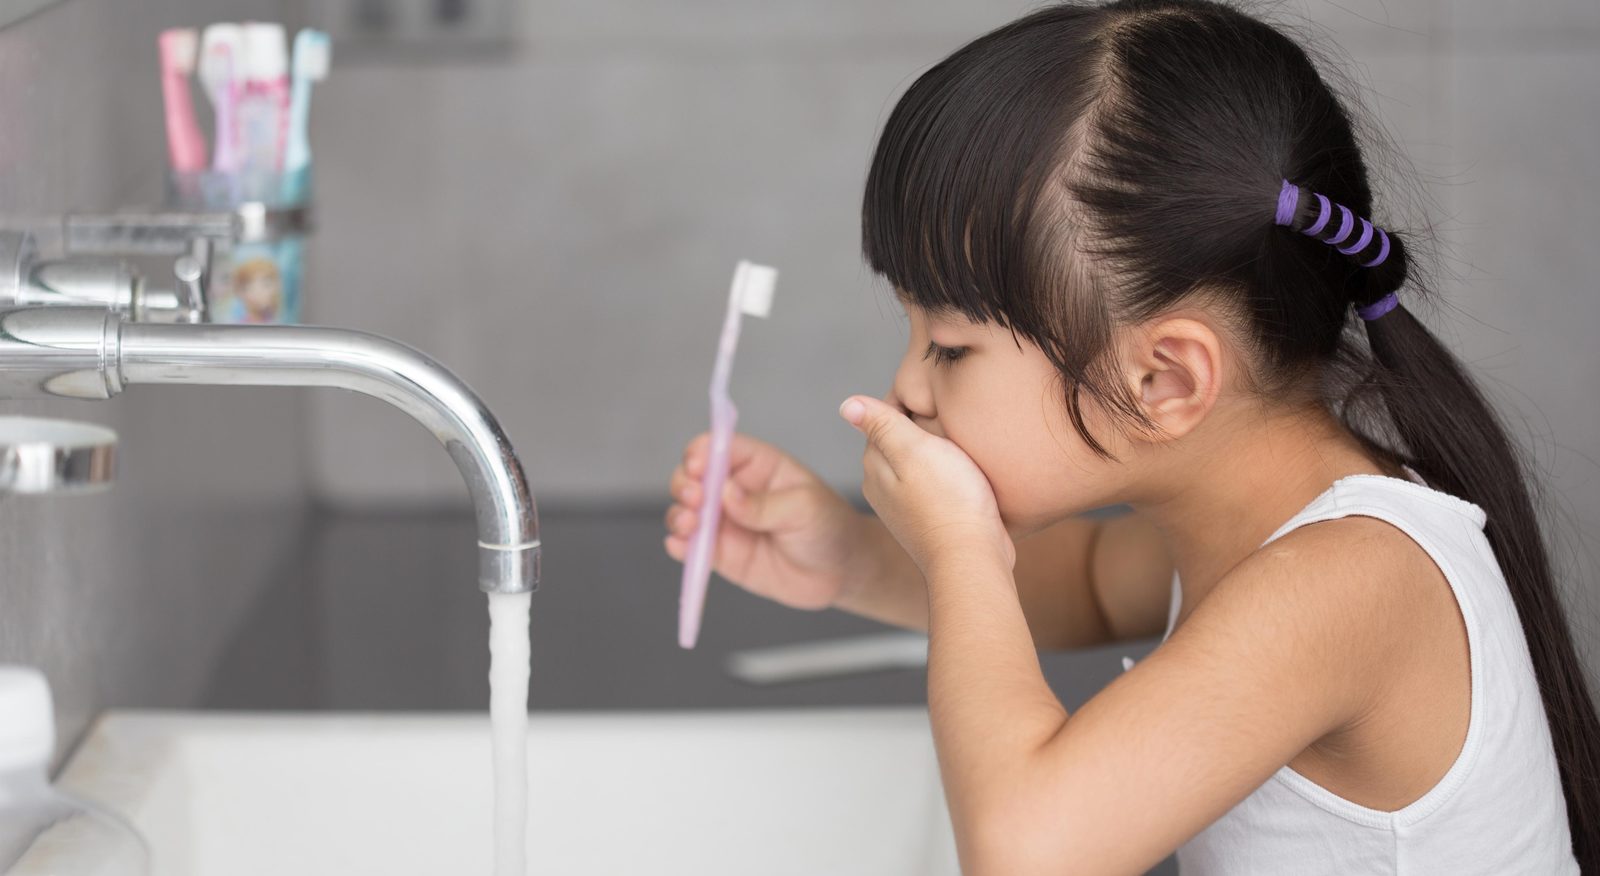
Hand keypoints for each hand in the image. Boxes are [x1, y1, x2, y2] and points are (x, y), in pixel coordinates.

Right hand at [664, 431, 871, 609]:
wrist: (839, 573)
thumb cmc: (828, 527)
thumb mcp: (805, 508)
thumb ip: (765, 504)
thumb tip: (726, 495)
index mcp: (756, 465)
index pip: (718, 447)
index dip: (701, 453)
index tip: (697, 467)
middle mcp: (733, 490)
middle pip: (692, 476)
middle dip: (685, 484)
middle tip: (696, 500)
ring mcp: (724, 522)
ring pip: (685, 511)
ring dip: (678, 514)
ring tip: (690, 524)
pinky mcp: (720, 553)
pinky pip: (690, 546)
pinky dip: (679, 544)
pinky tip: (681, 545)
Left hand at [839, 395, 1014, 577]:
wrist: (973, 558)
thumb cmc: (949, 500)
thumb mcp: (914, 450)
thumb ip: (881, 424)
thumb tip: (846, 404)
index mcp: (874, 466)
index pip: (881, 418)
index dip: (907, 401)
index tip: (934, 392)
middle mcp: (882, 487)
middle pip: (897, 440)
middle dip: (919, 424)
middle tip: (951, 412)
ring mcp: (903, 506)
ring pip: (915, 462)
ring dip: (934, 449)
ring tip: (961, 439)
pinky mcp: (927, 519)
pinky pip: (931, 483)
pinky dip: (944, 472)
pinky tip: (963, 471)